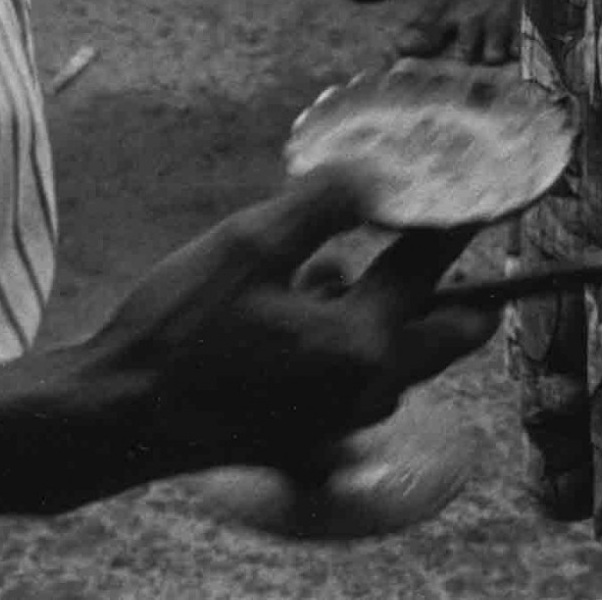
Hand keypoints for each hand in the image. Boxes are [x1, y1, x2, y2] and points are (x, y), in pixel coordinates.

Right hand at [68, 169, 500, 483]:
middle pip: (447, 332)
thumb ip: (327, 202)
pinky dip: (350, 331)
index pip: (434, 267)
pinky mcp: (310, 429)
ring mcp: (339, 418)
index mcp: (363, 342)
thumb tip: (380, 173)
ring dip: (390, 305)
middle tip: (448, 233)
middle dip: (459, 283)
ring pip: (400, 353)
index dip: (459, 217)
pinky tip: (296, 297)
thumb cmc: (180, 331)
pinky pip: (359, 373)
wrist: (117, 419)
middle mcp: (365, 389)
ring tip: (334, 257)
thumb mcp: (252, 242)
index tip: (484, 185)